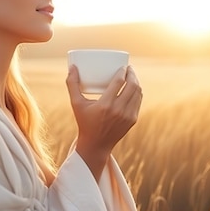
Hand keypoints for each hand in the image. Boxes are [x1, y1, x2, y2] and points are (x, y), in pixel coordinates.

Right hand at [65, 65, 142, 179]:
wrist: (96, 145)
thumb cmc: (85, 122)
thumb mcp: (76, 104)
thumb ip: (72, 84)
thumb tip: (71, 67)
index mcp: (105, 105)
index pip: (119, 82)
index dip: (123, 71)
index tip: (123, 66)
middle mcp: (118, 110)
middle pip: (132, 85)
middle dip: (132, 74)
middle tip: (129, 68)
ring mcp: (127, 116)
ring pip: (138, 93)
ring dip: (136, 82)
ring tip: (132, 76)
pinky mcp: (132, 120)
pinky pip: (138, 101)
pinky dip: (137, 93)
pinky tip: (134, 88)